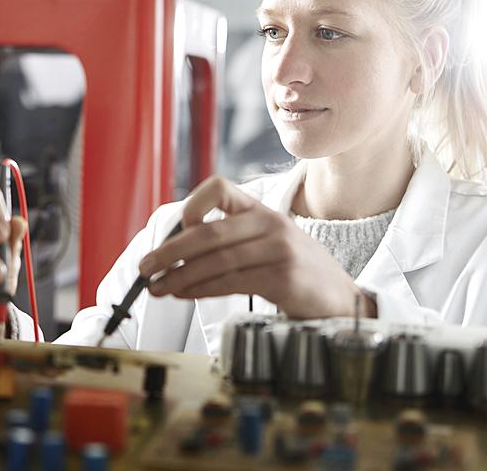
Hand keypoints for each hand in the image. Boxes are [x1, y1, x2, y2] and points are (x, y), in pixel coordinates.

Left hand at [138, 176, 375, 318]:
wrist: (341, 299)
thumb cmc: (295, 272)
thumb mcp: (267, 243)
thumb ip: (232, 240)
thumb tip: (175, 250)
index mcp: (261, 209)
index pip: (219, 187)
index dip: (191, 204)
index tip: (176, 228)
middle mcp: (270, 223)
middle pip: (208, 231)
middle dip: (170, 250)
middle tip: (145, 267)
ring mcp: (278, 250)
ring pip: (215, 260)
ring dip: (179, 276)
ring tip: (157, 288)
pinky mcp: (283, 277)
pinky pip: (230, 282)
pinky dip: (201, 289)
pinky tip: (185, 294)